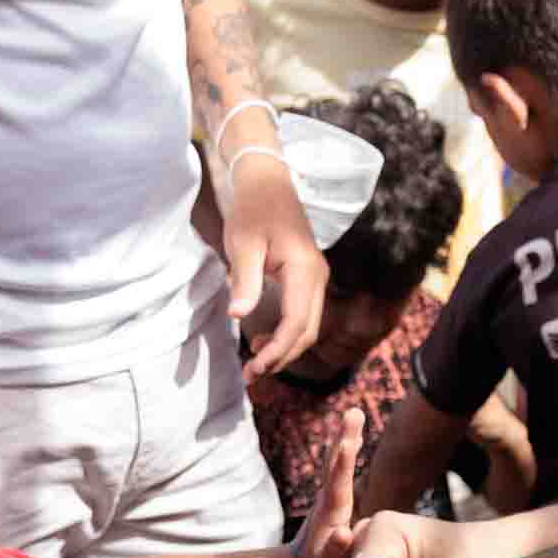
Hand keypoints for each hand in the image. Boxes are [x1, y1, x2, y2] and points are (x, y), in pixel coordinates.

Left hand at [224, 153, 329, 381]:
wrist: (268, 182)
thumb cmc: (253, 209)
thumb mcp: (243, 244)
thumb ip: (245, 281)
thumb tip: (239, 315)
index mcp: (305, 270)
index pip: (297, 322)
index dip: (277, 350)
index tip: (255, 368)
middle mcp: (318, 278)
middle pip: (306, 331)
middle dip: (281, 357)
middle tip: (252, 375)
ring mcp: (317, 279)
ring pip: (307, 327)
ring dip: (284, 349)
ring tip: (255, 364)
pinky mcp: (309, 279)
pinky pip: (303, 316)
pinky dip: (286, 335)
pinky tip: (264, 342)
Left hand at [290, 407, 364, 557]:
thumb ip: (338, 548)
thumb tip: (343, 533)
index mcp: (332, 514)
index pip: (338, 483)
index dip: (344, 463)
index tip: (348, 440)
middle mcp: (328, 500)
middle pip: (336, 464)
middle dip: (345, 438)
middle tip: (353, 412)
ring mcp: (328, 497)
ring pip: (336, 462)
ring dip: (345, 438)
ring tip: (354, 414)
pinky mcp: (331, 498)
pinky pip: (339, 469)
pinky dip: (346, 451)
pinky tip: (352, 438)